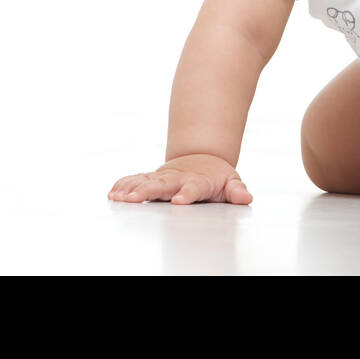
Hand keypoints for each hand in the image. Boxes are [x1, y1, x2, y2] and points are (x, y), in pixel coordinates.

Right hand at [107, 153, 252, 204]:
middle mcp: (178, 179)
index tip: (179, 201)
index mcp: (198, 181)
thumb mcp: (231, 181)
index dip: (187, 194)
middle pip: (163, 185)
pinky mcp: (154, 179)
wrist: (203, 157)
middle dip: (149, 191)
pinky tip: (113, 193)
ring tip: (119, 197)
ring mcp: (164, 178)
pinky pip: (137, 181)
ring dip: (132, 189)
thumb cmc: (216, 175)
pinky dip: (125, 185)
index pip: (193, 188)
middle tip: (136, 198)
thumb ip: (237, 190)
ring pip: (146, 182)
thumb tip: (245, 197)